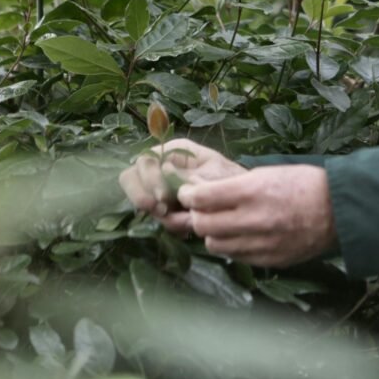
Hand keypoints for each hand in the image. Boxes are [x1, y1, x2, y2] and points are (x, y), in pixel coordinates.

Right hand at [118, 138, 245, 234]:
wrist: (247, 200)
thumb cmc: (233, 179)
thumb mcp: (214, 174)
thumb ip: (189, 176)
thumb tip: (166, 173)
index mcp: (173, 151)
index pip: (145, 160)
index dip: (149, 179)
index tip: (163, 198)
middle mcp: (163, 166)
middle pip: (131, 177)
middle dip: (142, 197)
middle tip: (163, 211)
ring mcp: (162, 187)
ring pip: (142, 200)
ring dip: (160, 214)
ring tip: (184, 222)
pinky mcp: (168, 206)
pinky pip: (157, 216)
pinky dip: (170, 224)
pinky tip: (187, 228)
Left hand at [177, 165, 335, 267]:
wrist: (340, 209)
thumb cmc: (304, 183)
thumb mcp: (268, 172)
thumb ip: (235, 186)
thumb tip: (204, 194)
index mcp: (252, 191)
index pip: (202, 198)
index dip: (188, 195)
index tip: (187, 193)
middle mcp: (254, 219)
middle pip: (203, 224)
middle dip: (197, 215)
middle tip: (201, 209)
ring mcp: (262, 243)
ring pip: (215, 245)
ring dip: (213, 234)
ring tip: (221, 224)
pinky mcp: (270, 260)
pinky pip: (236, 257)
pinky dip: (232, 247)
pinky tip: (240, 236)